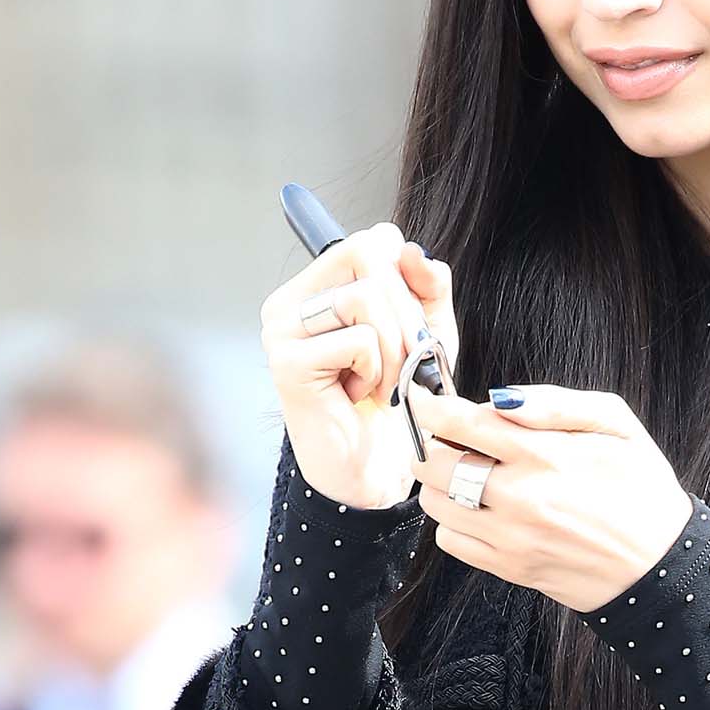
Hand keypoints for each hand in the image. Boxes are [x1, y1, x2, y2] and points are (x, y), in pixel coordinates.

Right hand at [261, 222, 458, 511]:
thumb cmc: (396, 401)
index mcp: (319, 287)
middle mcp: (291, 301)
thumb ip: (427, 288)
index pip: (371, 239)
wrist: (374, 470)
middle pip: (368, 255)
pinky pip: (359, 340)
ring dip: (394, 348)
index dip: (407, 274)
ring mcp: (282, 329)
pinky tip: (359, 396)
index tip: (411, 319)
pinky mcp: (287, 362)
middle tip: (405, 360)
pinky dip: (377, 372)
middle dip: (406, 310)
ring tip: (381, 382)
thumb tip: (414, 251)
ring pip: (365, 296)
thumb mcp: (424, 334)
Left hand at [412, 383, 692, 612]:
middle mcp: (520, 497)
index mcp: (545, 454)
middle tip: (450, 439)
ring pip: (436, 503)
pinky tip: (480, 511)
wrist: (661, 567)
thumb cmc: (644, 490)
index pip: (461, 422)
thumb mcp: (617, 425)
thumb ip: (556, 402)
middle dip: (433, 444)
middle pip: (435, 463)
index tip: (424, 400)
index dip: (431, 407)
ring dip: (441, 484)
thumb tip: (500, 397)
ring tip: (469, 476)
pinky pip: (450, 541)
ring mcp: (510, 537)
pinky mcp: (509, 568)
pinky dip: (453, 522)